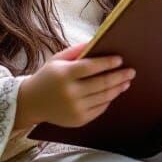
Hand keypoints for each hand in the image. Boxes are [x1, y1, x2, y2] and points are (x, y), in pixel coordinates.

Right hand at [15, 41, 135, 129]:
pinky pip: (100, 109)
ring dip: (118, 88)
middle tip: (131, 71)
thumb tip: (97, 41)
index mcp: (64, 75)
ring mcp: (74, 108)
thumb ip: (76, 51)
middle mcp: (69, 93)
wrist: (31, 103)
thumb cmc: (47, 77)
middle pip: (101, 83)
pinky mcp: (78, 120)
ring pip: (104, 97)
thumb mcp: (57, 60)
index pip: (91, 67)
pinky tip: (114, 92)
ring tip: (126, 81)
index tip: (120, 59)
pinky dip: (108, 100)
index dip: (107, 63)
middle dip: (119, 76)